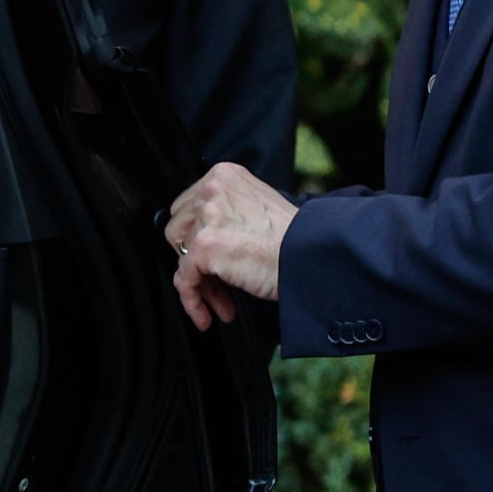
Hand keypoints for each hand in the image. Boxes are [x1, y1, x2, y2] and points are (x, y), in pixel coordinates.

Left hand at [164, 164, 295, 330]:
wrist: (313, 254)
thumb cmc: (295, 238)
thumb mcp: (255, 208)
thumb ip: (226, 213)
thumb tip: (198, 238)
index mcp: (223, 176)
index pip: (188, 209)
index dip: (196, 238)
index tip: (211, 260)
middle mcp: (212, 190)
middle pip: (179, 232)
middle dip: (196, 262)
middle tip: (217, 284)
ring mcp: (207, 217)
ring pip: (182, 258)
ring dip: (202, 285)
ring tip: (221, 303)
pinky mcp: (206, 245)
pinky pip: (184, 281)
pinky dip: (193, 302)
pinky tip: (208, 315)